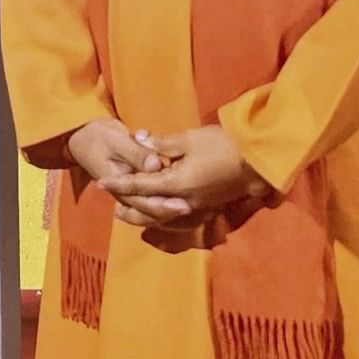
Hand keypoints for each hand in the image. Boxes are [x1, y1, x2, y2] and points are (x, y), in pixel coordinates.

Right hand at [68, 120, 196, 227]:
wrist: (83, 138)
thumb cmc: (99, 137)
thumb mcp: (116, 141)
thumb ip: (136, 154)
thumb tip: (156, 165)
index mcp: (118, 185)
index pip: (142, 202)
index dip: (163, 205)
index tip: (183, 204)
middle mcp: (124, 194)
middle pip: (149, 211)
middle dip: (170, 211)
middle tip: (190, 207)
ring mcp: (129, 193)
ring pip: (151, 210)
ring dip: (169, 210)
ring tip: (190, 207)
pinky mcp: (135, 187)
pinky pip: (151, 201)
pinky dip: (165, 204)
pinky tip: (181, 202)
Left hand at [95, 125, 271, 231]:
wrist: (258, 161)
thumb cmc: (223, 145)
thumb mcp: (189, 139)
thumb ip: (162, 143)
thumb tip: (139, 140)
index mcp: (177, 185)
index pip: (140, 186)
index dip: (119, 184)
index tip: (101, 183)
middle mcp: (185, 202)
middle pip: (150, 211)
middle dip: (130, 208)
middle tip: (113, 206)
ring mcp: (199, 208)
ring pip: (165, 219)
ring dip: (146, 217)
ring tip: (132, 213)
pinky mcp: (209, 208)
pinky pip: (181, 220)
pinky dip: (166, 219)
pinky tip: (162, 214)